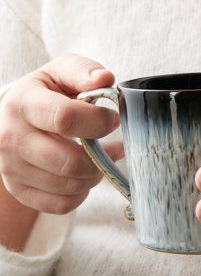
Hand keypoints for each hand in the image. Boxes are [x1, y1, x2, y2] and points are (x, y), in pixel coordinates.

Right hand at [0, 53, 123, 213]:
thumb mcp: (60, 73)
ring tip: (101, 159)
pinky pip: (62, 204)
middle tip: (114, 147)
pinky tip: (84, 176)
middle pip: (71, 162)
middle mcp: (11, 139)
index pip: (65, 119)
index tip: (113, 120)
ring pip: (71, 186)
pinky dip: (81, 193)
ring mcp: (12, 169)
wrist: (13, 121)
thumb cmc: (44, 95)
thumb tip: (106, 79)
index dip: (99, 122)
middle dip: (102, 157)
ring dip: (96, 175)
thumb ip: (83, 71)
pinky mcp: (21, 191)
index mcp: (22, 104)